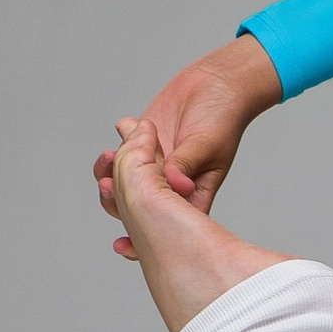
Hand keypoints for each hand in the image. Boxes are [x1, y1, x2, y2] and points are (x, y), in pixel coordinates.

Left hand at [109, 117, 290, 331]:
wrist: (217, 84)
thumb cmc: (222, 117)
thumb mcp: (207, 144)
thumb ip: (185, 164)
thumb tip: (171, 183)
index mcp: (191, 193)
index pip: (168, 223)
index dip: (144, 240)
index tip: (122, 247)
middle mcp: (170, 183)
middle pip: (136, 205)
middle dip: (116, 200)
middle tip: (109, 185)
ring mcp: (154, 162)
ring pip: (122, 178)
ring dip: (109, 171)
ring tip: (109, 154)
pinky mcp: (143, 140)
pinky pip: (120, 150)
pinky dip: (116, 142)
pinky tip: (124, 129)